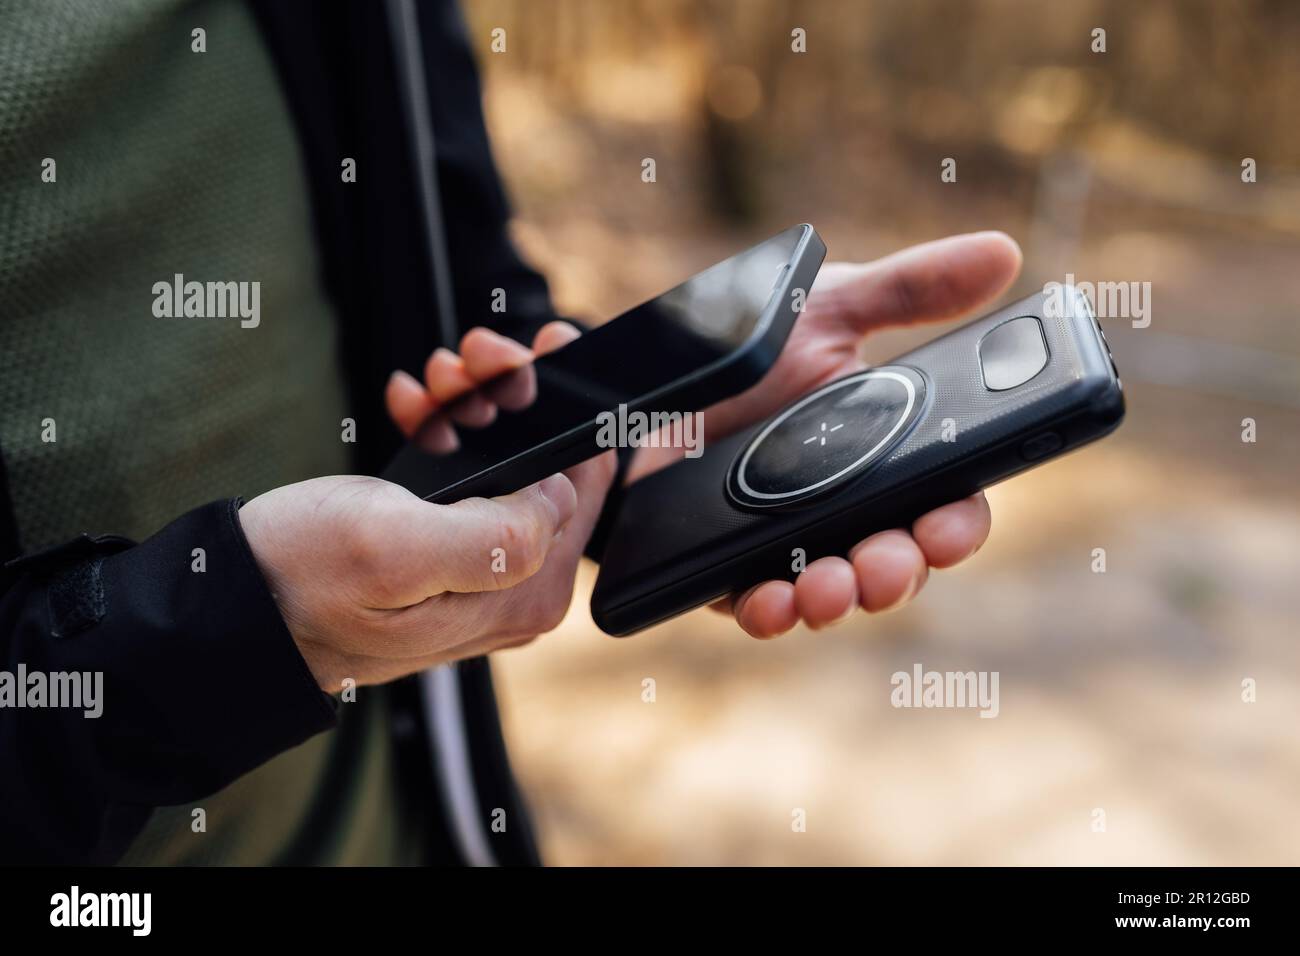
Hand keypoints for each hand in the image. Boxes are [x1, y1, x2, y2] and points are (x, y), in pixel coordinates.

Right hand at [241, 321, 613, 691]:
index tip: (538, 351)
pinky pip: (470, 478)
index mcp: (523, 591)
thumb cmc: (301, 580)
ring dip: (475, 405)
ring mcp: (484, 573)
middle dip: (513, 398)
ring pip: (509, 462)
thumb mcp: (397, 551)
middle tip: (470, 356)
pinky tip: (415, 409)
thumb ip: (496, 536)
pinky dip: (446, 431)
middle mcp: (517, 589)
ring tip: (434, 379)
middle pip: (551, 466)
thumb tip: (558, 498)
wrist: (235, 606)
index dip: (568, 407)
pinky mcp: (450, 555)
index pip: (589, 483)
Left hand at [637, 232, 1022, 637]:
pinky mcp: (727, 566)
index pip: (943, 505)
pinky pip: (755, 602)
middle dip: (898, 572)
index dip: (956, 526)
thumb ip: (909, 290)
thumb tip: (1003, 252)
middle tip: (887, 563)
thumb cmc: (753, 347)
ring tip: (830, 585)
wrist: (649, 376)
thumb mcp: (829, 309)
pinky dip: (769, 610)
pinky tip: (770, 599)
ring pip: (833, 591)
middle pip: (895, 561)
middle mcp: (847, 511)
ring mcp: (788, 543)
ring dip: (840, 598)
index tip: (948, 529)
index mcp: (888, 457)